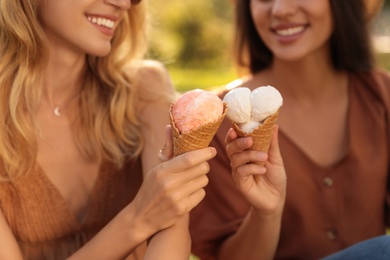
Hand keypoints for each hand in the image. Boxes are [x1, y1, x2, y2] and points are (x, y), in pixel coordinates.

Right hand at [130, 125, 215, 239]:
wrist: (142, 216)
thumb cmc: (150, 188)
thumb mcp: (155, 168)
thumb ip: (167, 148)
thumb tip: (170, 126)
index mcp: (162, 170)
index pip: (189, 159)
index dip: (204, 153)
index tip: (212, 150)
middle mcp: (169, 184)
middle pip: (201, 169)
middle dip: (203, 165)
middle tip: (198, 166)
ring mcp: (176, 198)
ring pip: (203, 181)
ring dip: (200, 179)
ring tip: (190, 180)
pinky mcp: (182, 209)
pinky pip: (201, 194)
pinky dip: (198, 191)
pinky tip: (188, 192)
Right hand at [225, 125, 285, 214]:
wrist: (277, 199)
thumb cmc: (274, 178)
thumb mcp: (275, 158)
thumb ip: (272, 143)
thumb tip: (274, 124)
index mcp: (244, 153)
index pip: (233, 141)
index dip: (232, 134)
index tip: (236, 129)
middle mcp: (238, 162)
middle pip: (230, 148)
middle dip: (238, 142)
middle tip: (250, 140)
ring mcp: (238, 173)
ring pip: (235, 159)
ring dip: (250, 155)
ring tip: (264, 157)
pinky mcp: (241, 183)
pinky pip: (241, 172)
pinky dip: (252, 168)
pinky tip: (263, 170)